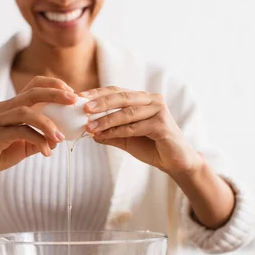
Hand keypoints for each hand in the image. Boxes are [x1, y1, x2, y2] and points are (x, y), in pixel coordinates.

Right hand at [0, 76, 75, 182]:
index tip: (72, 94)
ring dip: (48, 124)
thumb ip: (40, 139)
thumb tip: (59, 138)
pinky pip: (20, 132)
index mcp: (12, 106)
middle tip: (74, 100)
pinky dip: (37, 140)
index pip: (34, 85)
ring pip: (26, 112)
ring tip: (60, 138)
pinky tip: (47, 152)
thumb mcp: (24, 145)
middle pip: (32, 93)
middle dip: (55, 94)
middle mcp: (4, 108)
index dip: (54, 85)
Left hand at [83, 87, 200, 175]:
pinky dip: (118, 131)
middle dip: (101, 102)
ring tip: (90, 126)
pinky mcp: (162, 124)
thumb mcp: (127, 139)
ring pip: (127, 112)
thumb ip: (111, 133)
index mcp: (143, 99)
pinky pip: (135, 126)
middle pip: (122, 97)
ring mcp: (158, 111)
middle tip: (83, 108)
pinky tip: (104, 135)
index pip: (117, 92)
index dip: (98, 93)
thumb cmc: (152, 147)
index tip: (79, 97)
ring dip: (106, 120)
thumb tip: (90, 131)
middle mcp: (152, 100)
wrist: (175, 162)